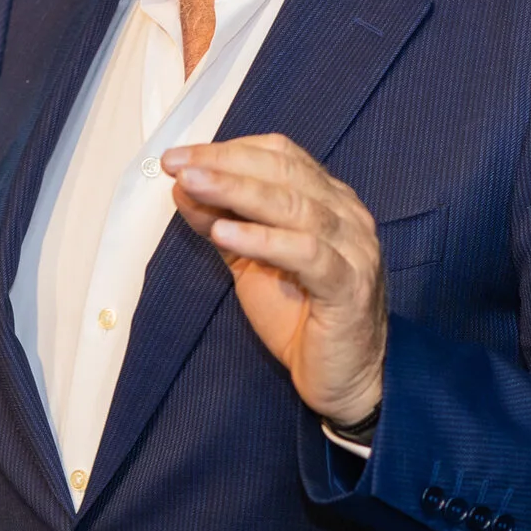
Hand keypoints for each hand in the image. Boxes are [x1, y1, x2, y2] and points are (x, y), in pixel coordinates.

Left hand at [162, 134, 386, 429]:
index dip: (229, 150)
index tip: (180, 155)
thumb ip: (223, 222)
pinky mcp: (349, 286)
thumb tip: (183, 186)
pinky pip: (306, 253)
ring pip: (294, 205)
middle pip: (284, 172)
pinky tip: (225, 232)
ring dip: (237, 190)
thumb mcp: (251, 263)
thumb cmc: (302, 318)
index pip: (280, 155)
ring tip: (193, 184)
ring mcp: (354, 249)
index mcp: (328, 200)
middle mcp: (346, 215)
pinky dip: (263, 239)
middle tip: (177, 163)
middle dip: (225, 163)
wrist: (346, 380)